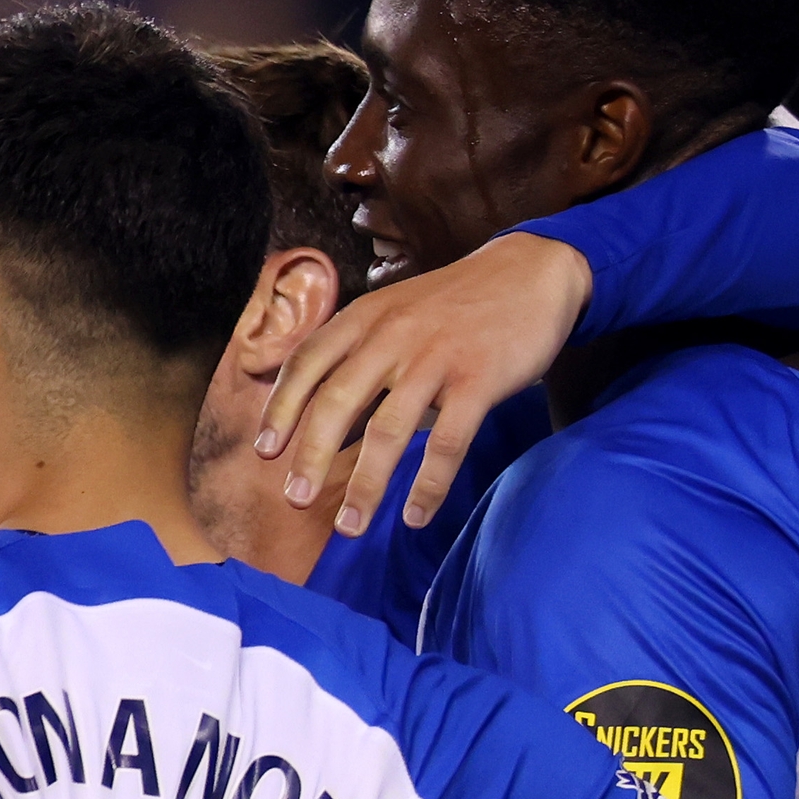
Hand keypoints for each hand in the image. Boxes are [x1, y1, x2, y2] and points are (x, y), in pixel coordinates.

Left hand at [255, 233, 592, 534]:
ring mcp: (437, 357)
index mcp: (365, 317)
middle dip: (310, 455)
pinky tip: (416, 516)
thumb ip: (357, 348)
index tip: (264, 452)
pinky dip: (429, 485)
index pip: (307, 362)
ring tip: (349, 527)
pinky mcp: (480, 379)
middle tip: (294, 501)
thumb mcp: (395, 309)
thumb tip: (317, 407)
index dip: (281, 408)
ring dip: (366, 485)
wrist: (533, 271)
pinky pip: (449, 442)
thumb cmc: (455, 303)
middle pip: (338, 401)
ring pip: (389, 429)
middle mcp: (393, 335)